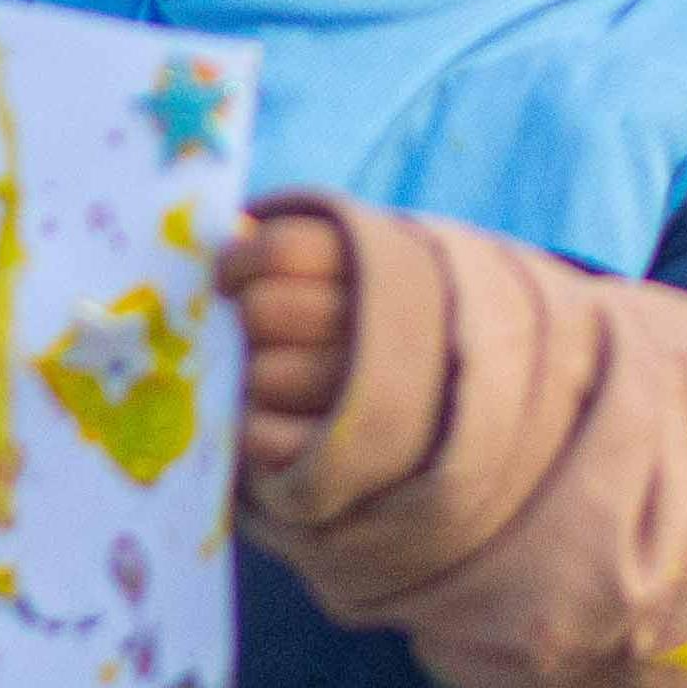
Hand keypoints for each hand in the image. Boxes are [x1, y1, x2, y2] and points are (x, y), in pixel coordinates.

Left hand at [222, 200, 355, 493]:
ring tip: (270, 370)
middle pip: (263, 310)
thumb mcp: (362, 256)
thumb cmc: (378, 308)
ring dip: (252, 373)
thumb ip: (300, 243)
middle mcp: (378, 326)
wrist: (460, 385)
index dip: (237, 261)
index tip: (226, 277)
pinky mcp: (350, 453)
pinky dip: (254, 425)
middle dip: (245, 316)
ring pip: (263, 375)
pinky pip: (266, 436)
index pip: (281, 250)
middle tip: (253, 325)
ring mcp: (367, 393)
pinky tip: (270, 413)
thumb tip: (227, 233)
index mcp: (380, 263)